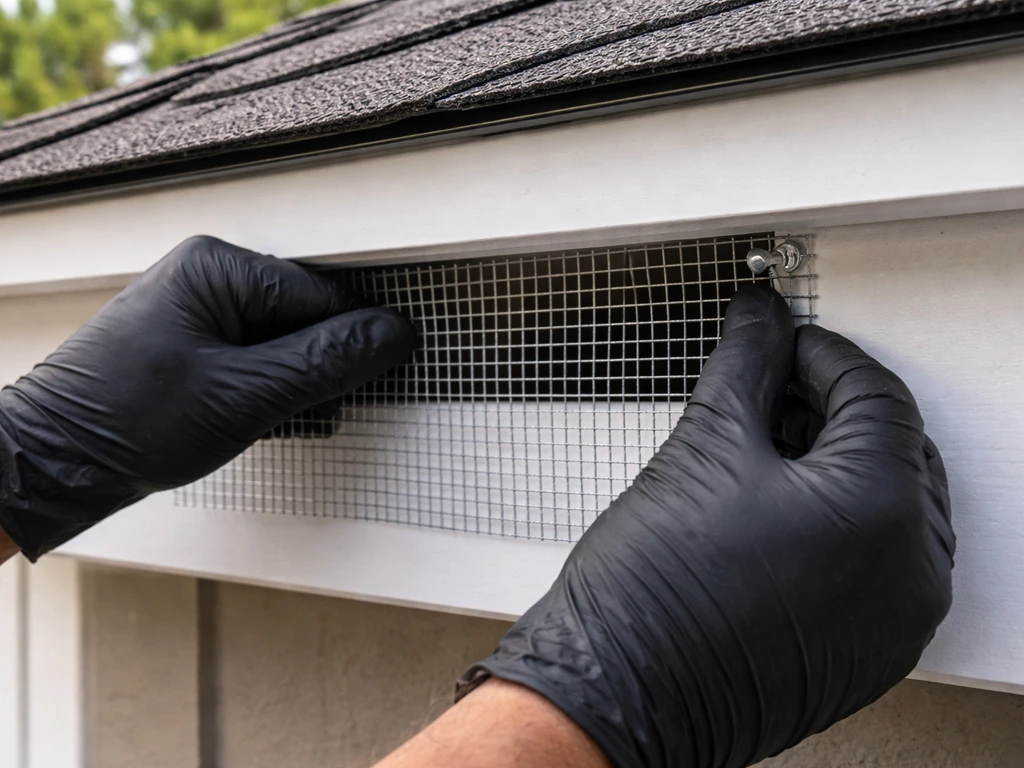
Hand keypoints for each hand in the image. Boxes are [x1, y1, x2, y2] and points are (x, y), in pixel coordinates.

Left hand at [0, 236, 414, 559]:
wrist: (57, 462)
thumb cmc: (126, 423)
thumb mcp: (245, 396)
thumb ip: (327, 362)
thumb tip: (392, 334)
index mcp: (220, 268)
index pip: (325, 296)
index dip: (349, 346)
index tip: (360, 385)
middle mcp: (211, 276)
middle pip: (308, 317)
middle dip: (314, 369)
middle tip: (291, 411)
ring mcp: (202, 308)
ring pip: (287, 342)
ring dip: (291, 384)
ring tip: (257, 418)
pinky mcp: (198, 340)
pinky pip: (260, 356)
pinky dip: (267, 390)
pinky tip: (247, 417)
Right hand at [458, 284, 954, 767]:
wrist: (618, 692)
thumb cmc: (651, 595)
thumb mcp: (702, 449)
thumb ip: (745, 366)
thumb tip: (760, 321)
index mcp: (879, 512)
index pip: (878, 395)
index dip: (823, 355)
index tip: (782, 344)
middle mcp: (908, 572)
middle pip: (896, 448)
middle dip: (833, 408)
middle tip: (769, 390)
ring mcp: (894, 619)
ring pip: (890, 505)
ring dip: (837, 464)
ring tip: (763, 451)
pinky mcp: (869, 648)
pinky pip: (879, 561)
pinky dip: (841, 521)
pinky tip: (776, 508)